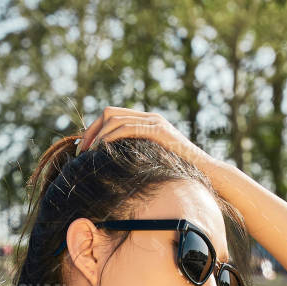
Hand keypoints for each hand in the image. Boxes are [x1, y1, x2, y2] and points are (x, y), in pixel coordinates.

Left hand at [78, 107, 214, 173]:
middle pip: (109, 113)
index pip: (112, 116)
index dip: (94, 130)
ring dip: (97, 135)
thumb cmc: (180, 171)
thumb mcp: (154, 160)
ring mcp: (155, 121)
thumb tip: (113, 167)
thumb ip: (138, 155)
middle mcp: (150, 117)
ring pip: (115, 119)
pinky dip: (111, 138)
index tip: (84, 148)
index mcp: (147, 122)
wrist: (205, 171)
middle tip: (81, 150)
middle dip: (91, 131)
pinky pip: (128, 128)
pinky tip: (102, 150)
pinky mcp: (159, 130)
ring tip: (89, 153)